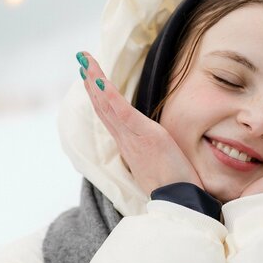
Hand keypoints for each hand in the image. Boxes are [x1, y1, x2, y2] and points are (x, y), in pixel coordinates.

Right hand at [76, 51, 204, 196]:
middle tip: (82, 61)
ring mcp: (132, 138)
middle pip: (103, 107)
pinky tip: (99, 81)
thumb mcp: (160, 164)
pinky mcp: (144, 136)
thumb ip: (152, 152)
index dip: (98, 96)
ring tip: (86, 62)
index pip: (110, 116)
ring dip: (95, 82)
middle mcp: (126, 141)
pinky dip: (109, 96)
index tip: (89, 78)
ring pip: (107, 106)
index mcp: (129, 146)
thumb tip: (153, 144)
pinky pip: (122, 113)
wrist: (180, 202)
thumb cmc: (176, 186)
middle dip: (91, 83)